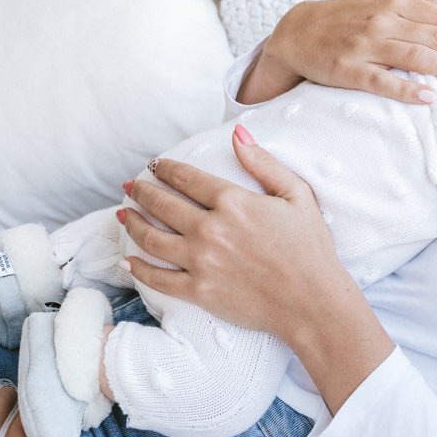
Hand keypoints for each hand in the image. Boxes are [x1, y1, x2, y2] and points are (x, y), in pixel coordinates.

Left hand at [122, 126, 392, 412]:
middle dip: (142, 192)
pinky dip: (139, 269)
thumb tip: (238, 134)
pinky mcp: (198, 292)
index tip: (155, 165)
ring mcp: (201, 262)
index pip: (187, 178)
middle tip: (130, 186)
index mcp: (234, 203)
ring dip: (133, 224)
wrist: (312, 302)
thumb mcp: (296, 195)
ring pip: (152, 239)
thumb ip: (264, 163)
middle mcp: (211, 230)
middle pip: (163, 205)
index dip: (167, 169)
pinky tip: (128, 261)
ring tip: (123, 215)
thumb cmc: (310, 248)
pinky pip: (158, 279)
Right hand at [238, 0, 436, 105]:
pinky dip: (406, 88)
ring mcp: (365, 44)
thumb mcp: (386, 4)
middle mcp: (384, 20)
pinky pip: (381, 81)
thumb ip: (426, 7)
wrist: (296, 31)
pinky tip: (431, 97)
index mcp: (397, 3)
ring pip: (417, 57)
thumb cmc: (349, 19)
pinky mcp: (347, 69)